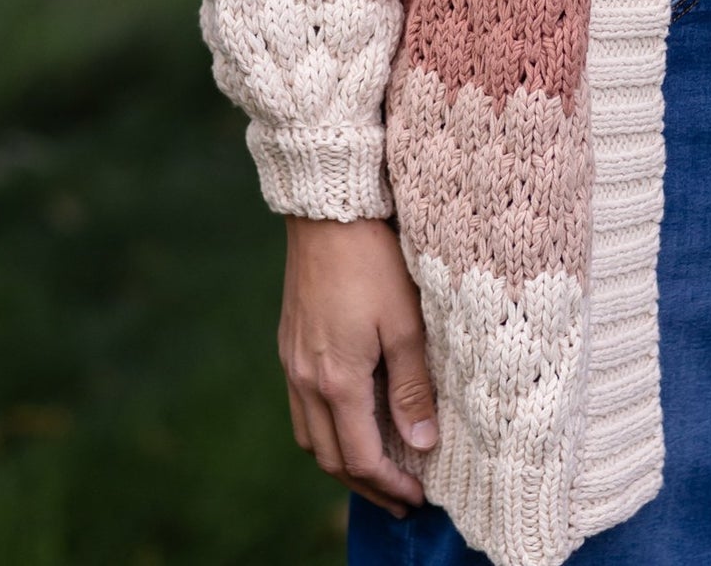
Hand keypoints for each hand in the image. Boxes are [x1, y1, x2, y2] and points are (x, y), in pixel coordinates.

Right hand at [279, 215, 438, 517]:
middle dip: (366, 485)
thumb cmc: (373, 260)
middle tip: (401, 499)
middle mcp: (304, 379)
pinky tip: (351, 419)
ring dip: (342, 461)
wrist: (327, 210)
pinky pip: (302, 407)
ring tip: (377, 469)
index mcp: (336, 380)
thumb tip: (422, 444)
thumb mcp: (405, 323)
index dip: (390, 485)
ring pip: (310, 436)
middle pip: (329, 458)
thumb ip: (412, 388)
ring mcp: (291, 361)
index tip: (419, 497)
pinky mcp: (289, 343)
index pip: (361, 458)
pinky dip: (326, 428)